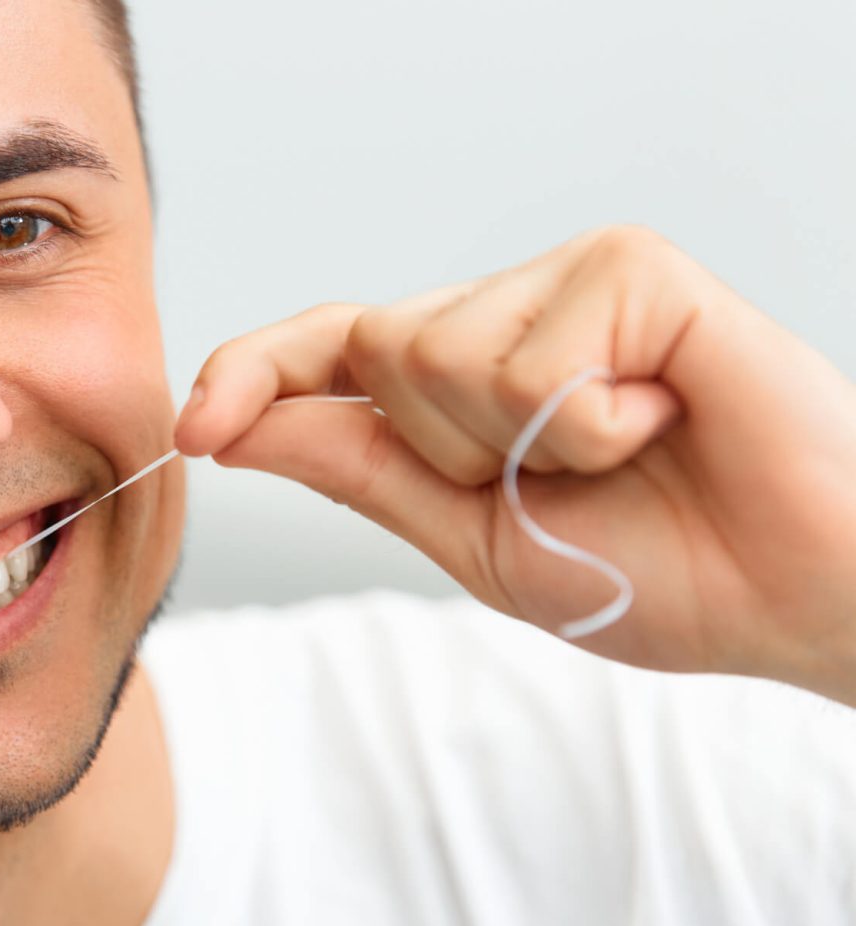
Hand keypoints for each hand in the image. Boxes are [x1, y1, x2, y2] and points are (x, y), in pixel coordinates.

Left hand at [175, 226, 855, 698]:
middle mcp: (504, 316)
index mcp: (461, 385)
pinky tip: (661, 418)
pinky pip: (530, 356)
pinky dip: (590, 424)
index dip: (254, 377)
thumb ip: (359, 469)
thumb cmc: (654, 567)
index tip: (194, 427)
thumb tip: (234, 426)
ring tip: (624, 448)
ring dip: (520, 443)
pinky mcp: (631, 267)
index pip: (329, 352)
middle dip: (446, 450)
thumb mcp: (473, 537)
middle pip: (372, 349)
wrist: (796, 594)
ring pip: (436, 350)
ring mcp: (567, 282)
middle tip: (558, 479)